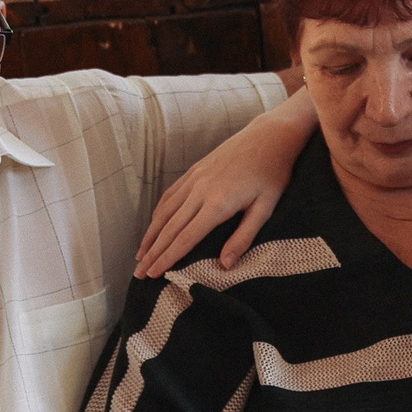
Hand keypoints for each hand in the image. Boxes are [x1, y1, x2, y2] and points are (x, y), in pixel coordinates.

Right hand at [134, 89, 317, 276]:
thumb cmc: (272, 174)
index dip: (167, 258)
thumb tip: (225, 265)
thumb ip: (243, 238)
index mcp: (218, 204)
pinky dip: (158, 213)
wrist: (269, 136)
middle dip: (152, 253)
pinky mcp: (194, 170)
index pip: (185, 238)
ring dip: (150, 235)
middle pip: (169, 228)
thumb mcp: (265, 209)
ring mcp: (194, 179)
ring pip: (164, 211)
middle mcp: (200, 191)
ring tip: (140, 254)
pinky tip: (153, 226)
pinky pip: (170, 195)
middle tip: (138, 273)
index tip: (152, 274)